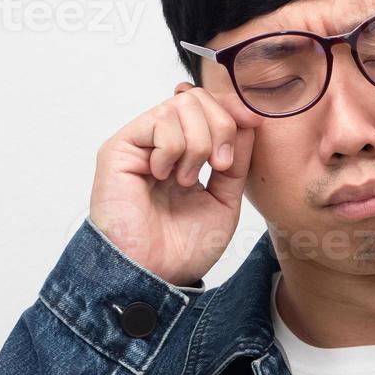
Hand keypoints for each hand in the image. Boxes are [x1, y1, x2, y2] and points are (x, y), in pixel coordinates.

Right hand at [89, 82, 258, 285]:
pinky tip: (164, 176)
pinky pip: (159, 122)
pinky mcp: (120, 149)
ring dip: (197, 144)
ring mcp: (140, 144)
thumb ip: (236, 161)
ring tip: (187, 181)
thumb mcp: (225, 200)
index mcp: (185, 154)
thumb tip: (249, 119)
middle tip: (220, 165)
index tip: (254, 122)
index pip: (209, 107)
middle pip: (198, 98)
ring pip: (182, 106)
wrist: (154, 275)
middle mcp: (161, 144)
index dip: (233, 108)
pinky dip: (173, 150)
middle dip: (221, 126)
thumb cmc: (182, 248)